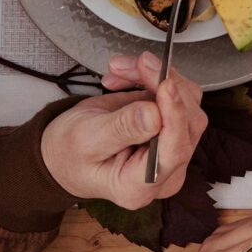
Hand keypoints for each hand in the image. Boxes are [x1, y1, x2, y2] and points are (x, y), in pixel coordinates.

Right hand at [40, 52, 204, 205]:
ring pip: (186, 102)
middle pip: (187, 122)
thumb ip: (121, 129)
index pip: (174, 151)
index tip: (166, 86)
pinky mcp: (172, 125)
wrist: (64, 151)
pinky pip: (176, 95)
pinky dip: (154, 78)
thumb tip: (154, 114)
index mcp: (140, 186)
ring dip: (157, 77)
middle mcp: (166, 170)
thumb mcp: (86, 141)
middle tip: (137, 64)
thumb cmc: (68, 154)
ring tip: (121, 68)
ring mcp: (173, 147)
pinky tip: (127, 75)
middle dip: (163, 85)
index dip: (175, 116)